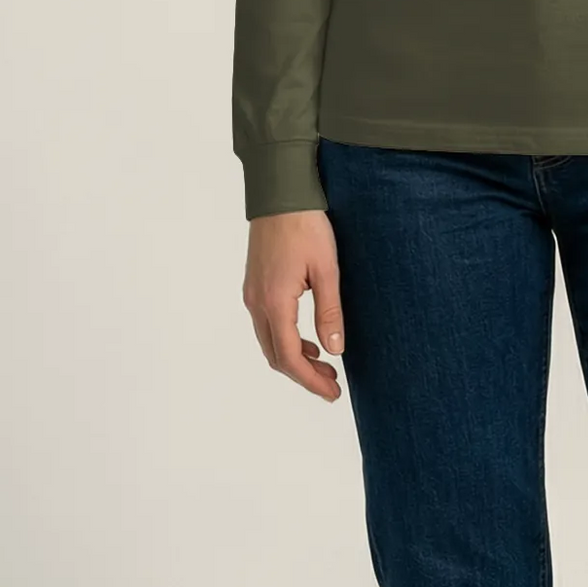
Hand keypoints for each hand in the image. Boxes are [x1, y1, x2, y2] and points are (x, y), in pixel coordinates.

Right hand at [242, 209, 345, 401]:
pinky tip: (309, 341)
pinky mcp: (255, 286)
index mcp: (274, 302)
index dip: (310, 381)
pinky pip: (267, 325)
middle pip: (276, 356)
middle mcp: (256, 302)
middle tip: (333, 385)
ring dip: (295, 359)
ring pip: (269, 342)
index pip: (289, 357)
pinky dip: (286, 341)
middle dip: (303, 375)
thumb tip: (335, 351)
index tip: (332, 393)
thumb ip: (330, 312)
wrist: (280, 193)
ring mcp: (252, 294)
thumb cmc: (306, 226)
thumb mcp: (327, 270)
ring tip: (326, 366)